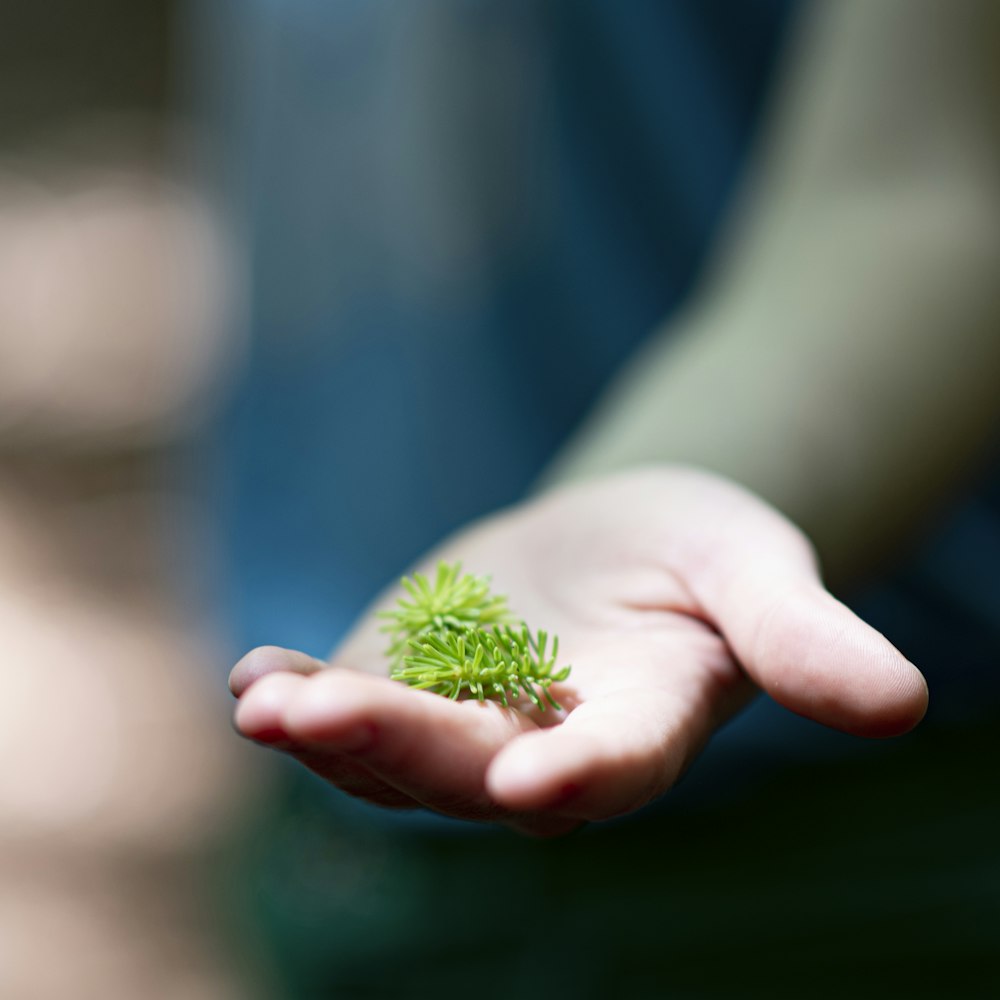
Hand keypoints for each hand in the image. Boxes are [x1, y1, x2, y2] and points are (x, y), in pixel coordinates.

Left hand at [230, 467, 926, 835]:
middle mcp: (545, 748)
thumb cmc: (700, 554)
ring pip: (396, 750)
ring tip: (266, 703)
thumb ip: (805, 637)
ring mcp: (466, 723)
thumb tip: (905, 705)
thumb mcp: (758, 570)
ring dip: (329, 731)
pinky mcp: (411, 684)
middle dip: (402, 745)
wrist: (621, 540)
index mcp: (641, 728)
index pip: (617, 765)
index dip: (583, 773)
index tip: (535, 781)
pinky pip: (352, 702)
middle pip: (475, 765)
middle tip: (322, 716)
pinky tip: (254, 674)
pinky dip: (301, 691)